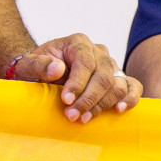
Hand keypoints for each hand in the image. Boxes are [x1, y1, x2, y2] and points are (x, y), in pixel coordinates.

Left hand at [9, 33, 141, 122]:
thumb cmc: (35, 70)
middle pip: (103, 75)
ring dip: (103, 104)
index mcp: (77, 42)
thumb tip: (57, 68)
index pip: (85, 62)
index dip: (77, 83)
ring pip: (117, 84)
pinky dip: (130, 99)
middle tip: (72, 116)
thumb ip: (38, 65)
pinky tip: (118, 110)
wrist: (41, 74)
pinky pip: (133, 86)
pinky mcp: (118, 79)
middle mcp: (97, 51)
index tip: (66, 101)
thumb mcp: (27, 66)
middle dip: (88, 99)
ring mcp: (110, 64)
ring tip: (84, 118)